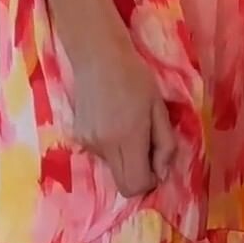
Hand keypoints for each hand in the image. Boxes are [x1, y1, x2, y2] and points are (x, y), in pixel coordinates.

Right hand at [68, 34, 175, 195]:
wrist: (99, 57)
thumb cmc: (136, 78)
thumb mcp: (160, 109)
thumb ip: (166, 144)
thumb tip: (162, 175)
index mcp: (127, 138)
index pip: (135, 185)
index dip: (150, 181)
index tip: (157, 164)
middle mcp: (103, 146)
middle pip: (122, 185)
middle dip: (138, 175)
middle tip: (146, 148)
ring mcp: (87, 143)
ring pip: (112, 169)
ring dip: (124, 158)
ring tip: (128, 126)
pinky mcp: (77, 138)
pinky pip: (101, 155)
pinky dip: (111, 147)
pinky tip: (112, 121)